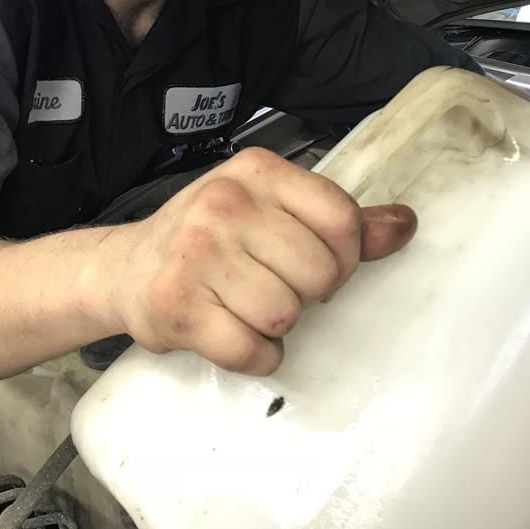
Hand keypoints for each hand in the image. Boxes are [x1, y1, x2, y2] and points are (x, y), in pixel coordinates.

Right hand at [110, 147, 415, 375]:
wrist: (124, 268)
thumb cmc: (207, 238)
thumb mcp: (269, 209)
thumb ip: (335, 219)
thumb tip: (405, 224)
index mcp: (257, 172)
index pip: (342, 220)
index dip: (345, 257)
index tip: (319, 265)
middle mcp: (224, 203)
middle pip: (319, 273)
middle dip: (306, 295)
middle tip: (273, 286)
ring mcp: (196, 254)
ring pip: (285, 316)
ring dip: (276, 327)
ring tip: (246, 307)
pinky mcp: (177, 306)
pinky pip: (251, 352)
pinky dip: (253, 356)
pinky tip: (231, 332)